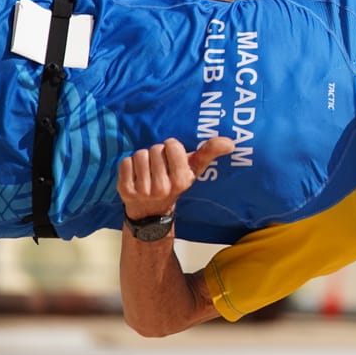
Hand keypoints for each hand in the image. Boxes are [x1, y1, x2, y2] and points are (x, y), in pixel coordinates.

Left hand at [118, 136, 234, 221]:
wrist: (151, 212)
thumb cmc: (174, 183)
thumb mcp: (193, 170)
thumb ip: (209, 153)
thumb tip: (230, 142)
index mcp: (181, 181)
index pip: (172, 146)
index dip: (171, 148)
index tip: (172, 157)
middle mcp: (162, 188)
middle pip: (155, 149)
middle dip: (157, 154)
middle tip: (159, 167)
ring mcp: (143, 191)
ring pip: (140, 155)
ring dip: (143, 159)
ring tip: (148, 171)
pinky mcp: (125, 191)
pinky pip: (125, 163)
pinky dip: (129, 166)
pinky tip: (136, 176)